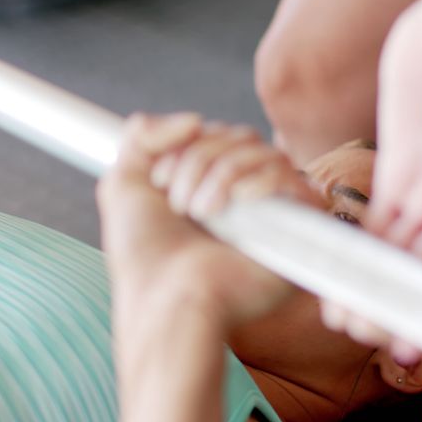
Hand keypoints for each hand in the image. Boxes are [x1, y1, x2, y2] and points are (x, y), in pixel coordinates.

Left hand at [99, 113, 321, 328]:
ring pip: (267, 154)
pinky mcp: (297, 235)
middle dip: (202, 159)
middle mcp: (246, 199)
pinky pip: (296, 181)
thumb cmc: (144, 257)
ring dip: (223, 174)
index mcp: (211, 186)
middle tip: (178, 203)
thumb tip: (197, 119)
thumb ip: (146, 136)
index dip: (189, 145)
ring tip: (200, 213)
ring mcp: (273, 215)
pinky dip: (261, 182)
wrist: (165, 302)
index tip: (159, 181)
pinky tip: (237, 206)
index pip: (220, 135)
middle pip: (243, 138)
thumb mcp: (124, 182)